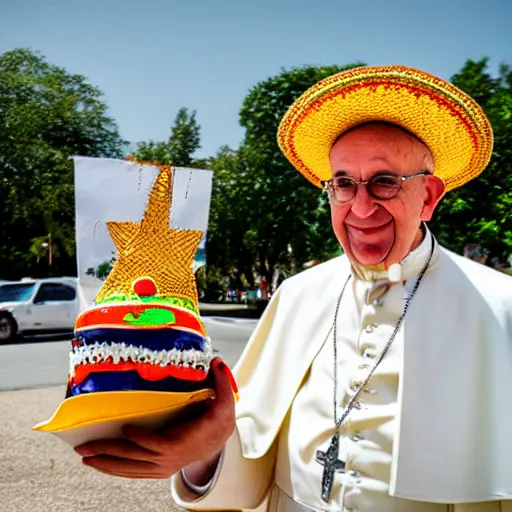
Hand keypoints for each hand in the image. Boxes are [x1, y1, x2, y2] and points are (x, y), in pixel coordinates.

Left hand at [74, 358, 235, 478]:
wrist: (217, 444)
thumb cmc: (217, 422)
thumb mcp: (225, 402)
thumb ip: (221, 382)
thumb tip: (217, 361)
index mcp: (180, 442)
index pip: (157, 443)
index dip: (141, 437)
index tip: (125, 427)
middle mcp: (168, 460)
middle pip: (134, 457)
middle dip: (107, 452)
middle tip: (84, 447)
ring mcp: (161, 467)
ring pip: (128, 468)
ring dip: (105, 463)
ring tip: (84, 456)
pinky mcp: (157, 470)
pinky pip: (131, 472)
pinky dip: (114, 469)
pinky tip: (100, 463)